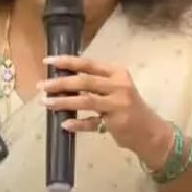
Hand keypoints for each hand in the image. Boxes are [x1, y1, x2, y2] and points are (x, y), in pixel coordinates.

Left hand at [39, 55, 173, 169]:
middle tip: (41, 85)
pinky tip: (65, 124)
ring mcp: (119, 104)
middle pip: (84, 81)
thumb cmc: (127, 106)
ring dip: (63, 101)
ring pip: (86, 100)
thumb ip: (93, 83)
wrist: (149, 131)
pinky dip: (78, 124)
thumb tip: (61, 79)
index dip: (67, 61)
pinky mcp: (117, 123)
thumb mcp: (114, 88)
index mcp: (116, 72)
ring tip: (46, 103)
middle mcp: (119, 85)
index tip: (47, 61)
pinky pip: (92, 123)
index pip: (88, 63)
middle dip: (60, 82)